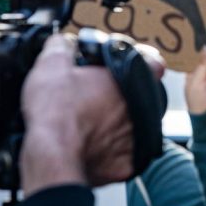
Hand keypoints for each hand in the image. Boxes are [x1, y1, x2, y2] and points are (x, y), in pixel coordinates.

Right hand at [20, 34, 134, 194]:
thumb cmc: (55, 112)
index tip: (130, 65)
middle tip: (96, 97)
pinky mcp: (127, 163)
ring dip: (116, 124)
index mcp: (131, 83)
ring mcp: (137, 139)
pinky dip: (110, 151)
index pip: (154, 64)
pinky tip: (92, 146)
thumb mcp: (51, 66)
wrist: (51, 156)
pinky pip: (123, 155)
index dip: (143, 62)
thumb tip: (62, 42)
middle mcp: (141, 111)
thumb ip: (61, 47)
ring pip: (133, 127)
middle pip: (141, 98)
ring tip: (90, 122)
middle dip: (121, 96)